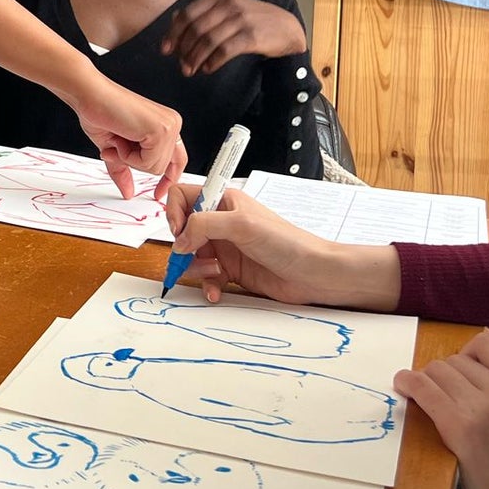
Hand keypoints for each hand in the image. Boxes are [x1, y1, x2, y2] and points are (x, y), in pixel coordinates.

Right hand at [70, 73, 185, 199]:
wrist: (89, 95)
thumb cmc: (100, 113)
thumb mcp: (115, 148)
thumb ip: (125, 169)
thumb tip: (128, 192)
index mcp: (166, 125)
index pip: (177, 159)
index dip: (168, 178)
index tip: (158, 193)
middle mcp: (172, 124)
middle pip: (162, 167)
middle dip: (134, 162)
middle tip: (117, 144)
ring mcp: (169, 125)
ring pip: (155, 168)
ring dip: (129, 158)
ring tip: (118, 137)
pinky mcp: (161, 129)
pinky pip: (148, 162)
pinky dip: (129, 156)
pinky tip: (121, 137)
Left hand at [162, 0, 306, 76]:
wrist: (287, 28)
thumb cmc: (252, 20)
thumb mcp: (227, 10)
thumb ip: (202, 13)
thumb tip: (174, 20)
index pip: (187, 14)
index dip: (173, 33)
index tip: (166, 50)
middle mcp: (229, 4)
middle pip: (195, 28)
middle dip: (184, 50)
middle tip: (181, 65)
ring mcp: (241, 19)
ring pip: (208, 41)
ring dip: (195, 59)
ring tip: (191, 70)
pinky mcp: (252, 36)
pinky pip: (224, 50)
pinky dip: (212, 61)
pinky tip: (208, 68)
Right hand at [166, 181, 400, 309]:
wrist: (314, 274)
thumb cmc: (286, 242)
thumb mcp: (242, 225)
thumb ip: (203, 225)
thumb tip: (178, 240)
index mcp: (224, 202)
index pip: (183, 197)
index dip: (175, 212)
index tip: (179, 231)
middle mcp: (223, 223)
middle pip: (183, 230)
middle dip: (182, 247)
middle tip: (188, 259)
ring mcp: (227, 248)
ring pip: (192, 256)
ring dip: (195, 268)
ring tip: (214, 274)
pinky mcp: (232, 271)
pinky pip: (207, 277)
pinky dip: (207, 285)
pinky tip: (216, 292)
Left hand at [395, 331, 488, 488]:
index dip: (469, 356)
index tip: (460, 370)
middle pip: (460, 360)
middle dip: (445, 375)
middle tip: (438, 394)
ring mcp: (487, 409)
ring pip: (440, 372)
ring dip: (427, 382)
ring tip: (419, 393)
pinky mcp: (462, 429)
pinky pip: (426, 390)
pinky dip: (409, 385)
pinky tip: (403, 387)